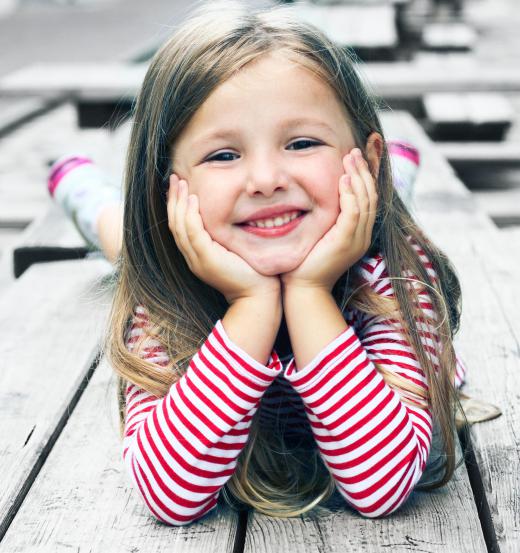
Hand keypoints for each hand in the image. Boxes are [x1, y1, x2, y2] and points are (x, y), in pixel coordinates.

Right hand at [167, 174, 280, 304]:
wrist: (257, 296)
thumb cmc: (251, 273)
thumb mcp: (233, 251)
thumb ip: (225, 237)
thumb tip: (231, 217)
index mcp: (197, 256)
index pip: (180, 227)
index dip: (176, 206)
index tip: (179, 186)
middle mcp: (193, 258)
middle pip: (174, 224)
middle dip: (173, 199)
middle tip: (174, 178)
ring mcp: (198, 259)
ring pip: (180, 226)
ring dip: (179, 202)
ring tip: (181, 183)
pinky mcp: (207, 258)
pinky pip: (193, 232)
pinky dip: (191, 214)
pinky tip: (193, 198)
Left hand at [281, 148, 377, 292]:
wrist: (303, 289)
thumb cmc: (305, 262)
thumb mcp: (318, 234)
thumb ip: (324, 217)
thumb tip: (315, 197)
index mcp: (358, 233)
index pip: (369, 198)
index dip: (367, 176)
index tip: (361, 155)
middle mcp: (362, 235)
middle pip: (372, 196)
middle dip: (364, 170)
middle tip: (355, 151)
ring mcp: (357, 239)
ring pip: (366, 200)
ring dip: (358, 176)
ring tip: (350, 157)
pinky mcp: (346, 242)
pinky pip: (354, 212)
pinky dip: (350, 194)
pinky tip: (343, 179)